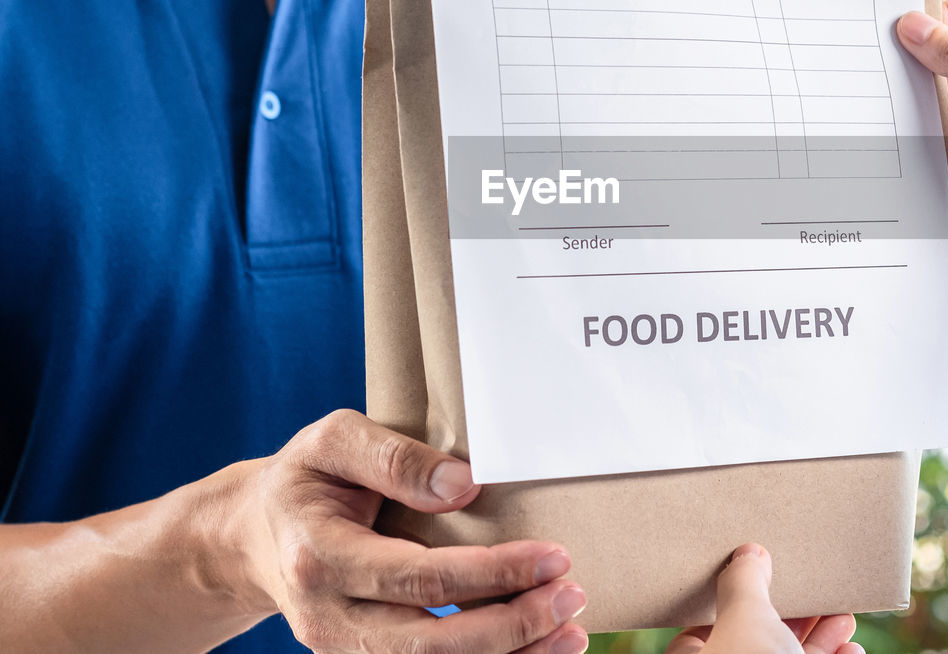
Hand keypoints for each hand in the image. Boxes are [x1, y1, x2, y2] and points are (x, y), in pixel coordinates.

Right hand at [232, 410, 587, 653]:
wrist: (249, 536)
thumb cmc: (304, 479)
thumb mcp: (332, 440)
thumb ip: (394, 458)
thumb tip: (464, 486)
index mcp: (319, 557)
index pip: (418, 578)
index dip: (491, 573)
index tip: (553, 557)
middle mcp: (327, 617)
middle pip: (428, 643)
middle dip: (511, 627)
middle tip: (572, 596)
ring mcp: (341, 649)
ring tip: (571, 634)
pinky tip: (533, 651)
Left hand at [666, 545, 863, 653]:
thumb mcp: (745, 616)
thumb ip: (744, 582)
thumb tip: (747, 554)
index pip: (704, 629)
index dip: (735, 600)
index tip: (763, 577)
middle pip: (755, 644)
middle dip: (792, 617)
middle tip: (816, 593)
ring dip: (819, 641)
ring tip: (843, 619)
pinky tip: (851, 651)